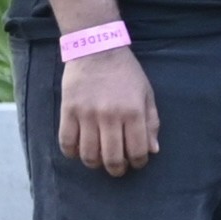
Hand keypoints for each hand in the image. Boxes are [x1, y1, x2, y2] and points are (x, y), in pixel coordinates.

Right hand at [56, 41, 160, 177]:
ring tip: (100, 160)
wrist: (96, 50)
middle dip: (117, 169)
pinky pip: (67, 143)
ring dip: (95, 163)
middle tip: (118, 168)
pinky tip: (79, 150)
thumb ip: (151, 122)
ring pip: (88, 155)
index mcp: (133, 112)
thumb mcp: (146, 93)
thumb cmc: (126, 72)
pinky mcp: (68, 111)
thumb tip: (153, 150)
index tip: (137, 163)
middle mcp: (110, 116)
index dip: (139, 162)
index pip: (137, 150)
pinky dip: (72, 153)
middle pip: (112, 158)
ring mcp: (87, 115)